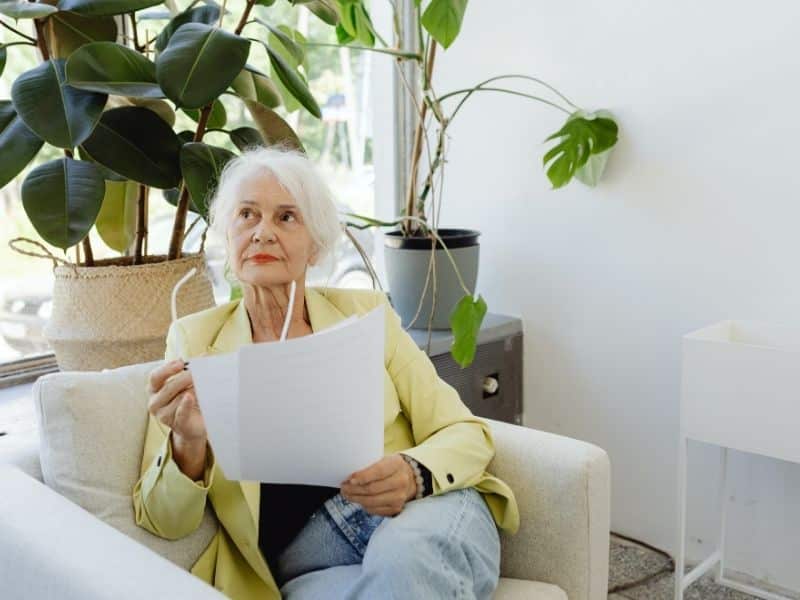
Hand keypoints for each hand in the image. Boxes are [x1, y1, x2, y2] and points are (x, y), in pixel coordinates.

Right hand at [146, 359, 207, 478]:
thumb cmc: (189, 400)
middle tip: (198, 373)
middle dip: (184, 378)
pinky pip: (180, 413)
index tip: (181, 362)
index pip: (155, 377)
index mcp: (154, 389)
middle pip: (167, 387)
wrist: (195, 425)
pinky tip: (189, 397)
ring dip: (192, 391)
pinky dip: (185, 405)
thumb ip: (191, 370)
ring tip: (203, 389)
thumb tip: (205, 355)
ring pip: (177, 398)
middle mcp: (154, 402)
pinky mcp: (176, 424)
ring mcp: (163, 415)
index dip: (167, 369)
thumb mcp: (188, 383)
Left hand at [340, 454, 417, 516]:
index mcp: (397, 464)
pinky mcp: (395, 508)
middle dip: (354, 489)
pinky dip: (364, 506)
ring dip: (356, 499)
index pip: (378, 472)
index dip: (363, 477)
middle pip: (372, 489)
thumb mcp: (383, 459)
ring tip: (347, 495)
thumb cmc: (390, 467)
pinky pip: (375, 510)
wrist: (409, 479)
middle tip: (343, 487)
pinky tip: (359, 500)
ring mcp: (399, 497)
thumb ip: (369, 466)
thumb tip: (350, 478)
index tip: (350, 480)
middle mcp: (401, 481)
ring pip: (372, 501)